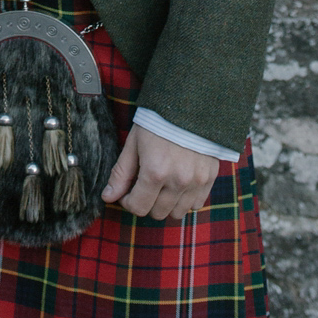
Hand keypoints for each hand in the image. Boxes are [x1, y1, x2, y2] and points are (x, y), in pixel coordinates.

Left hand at [102, 124, 217, 220]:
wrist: (189, 104)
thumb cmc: (157, 121)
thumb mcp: (134, 143)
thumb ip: (121, 173)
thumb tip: (108, 197)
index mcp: (155, 172)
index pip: (138, 207)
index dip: (128, 202)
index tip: (127, 192)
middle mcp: (177, 182)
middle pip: (157, 213)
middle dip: (146, 202)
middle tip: (144, 185)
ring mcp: (195, 182)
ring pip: (177, 213)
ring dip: (166, 204)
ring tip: (162, 185)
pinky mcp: (209, 179)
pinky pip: (196, 205)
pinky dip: (185, 200)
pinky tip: (178, 184)